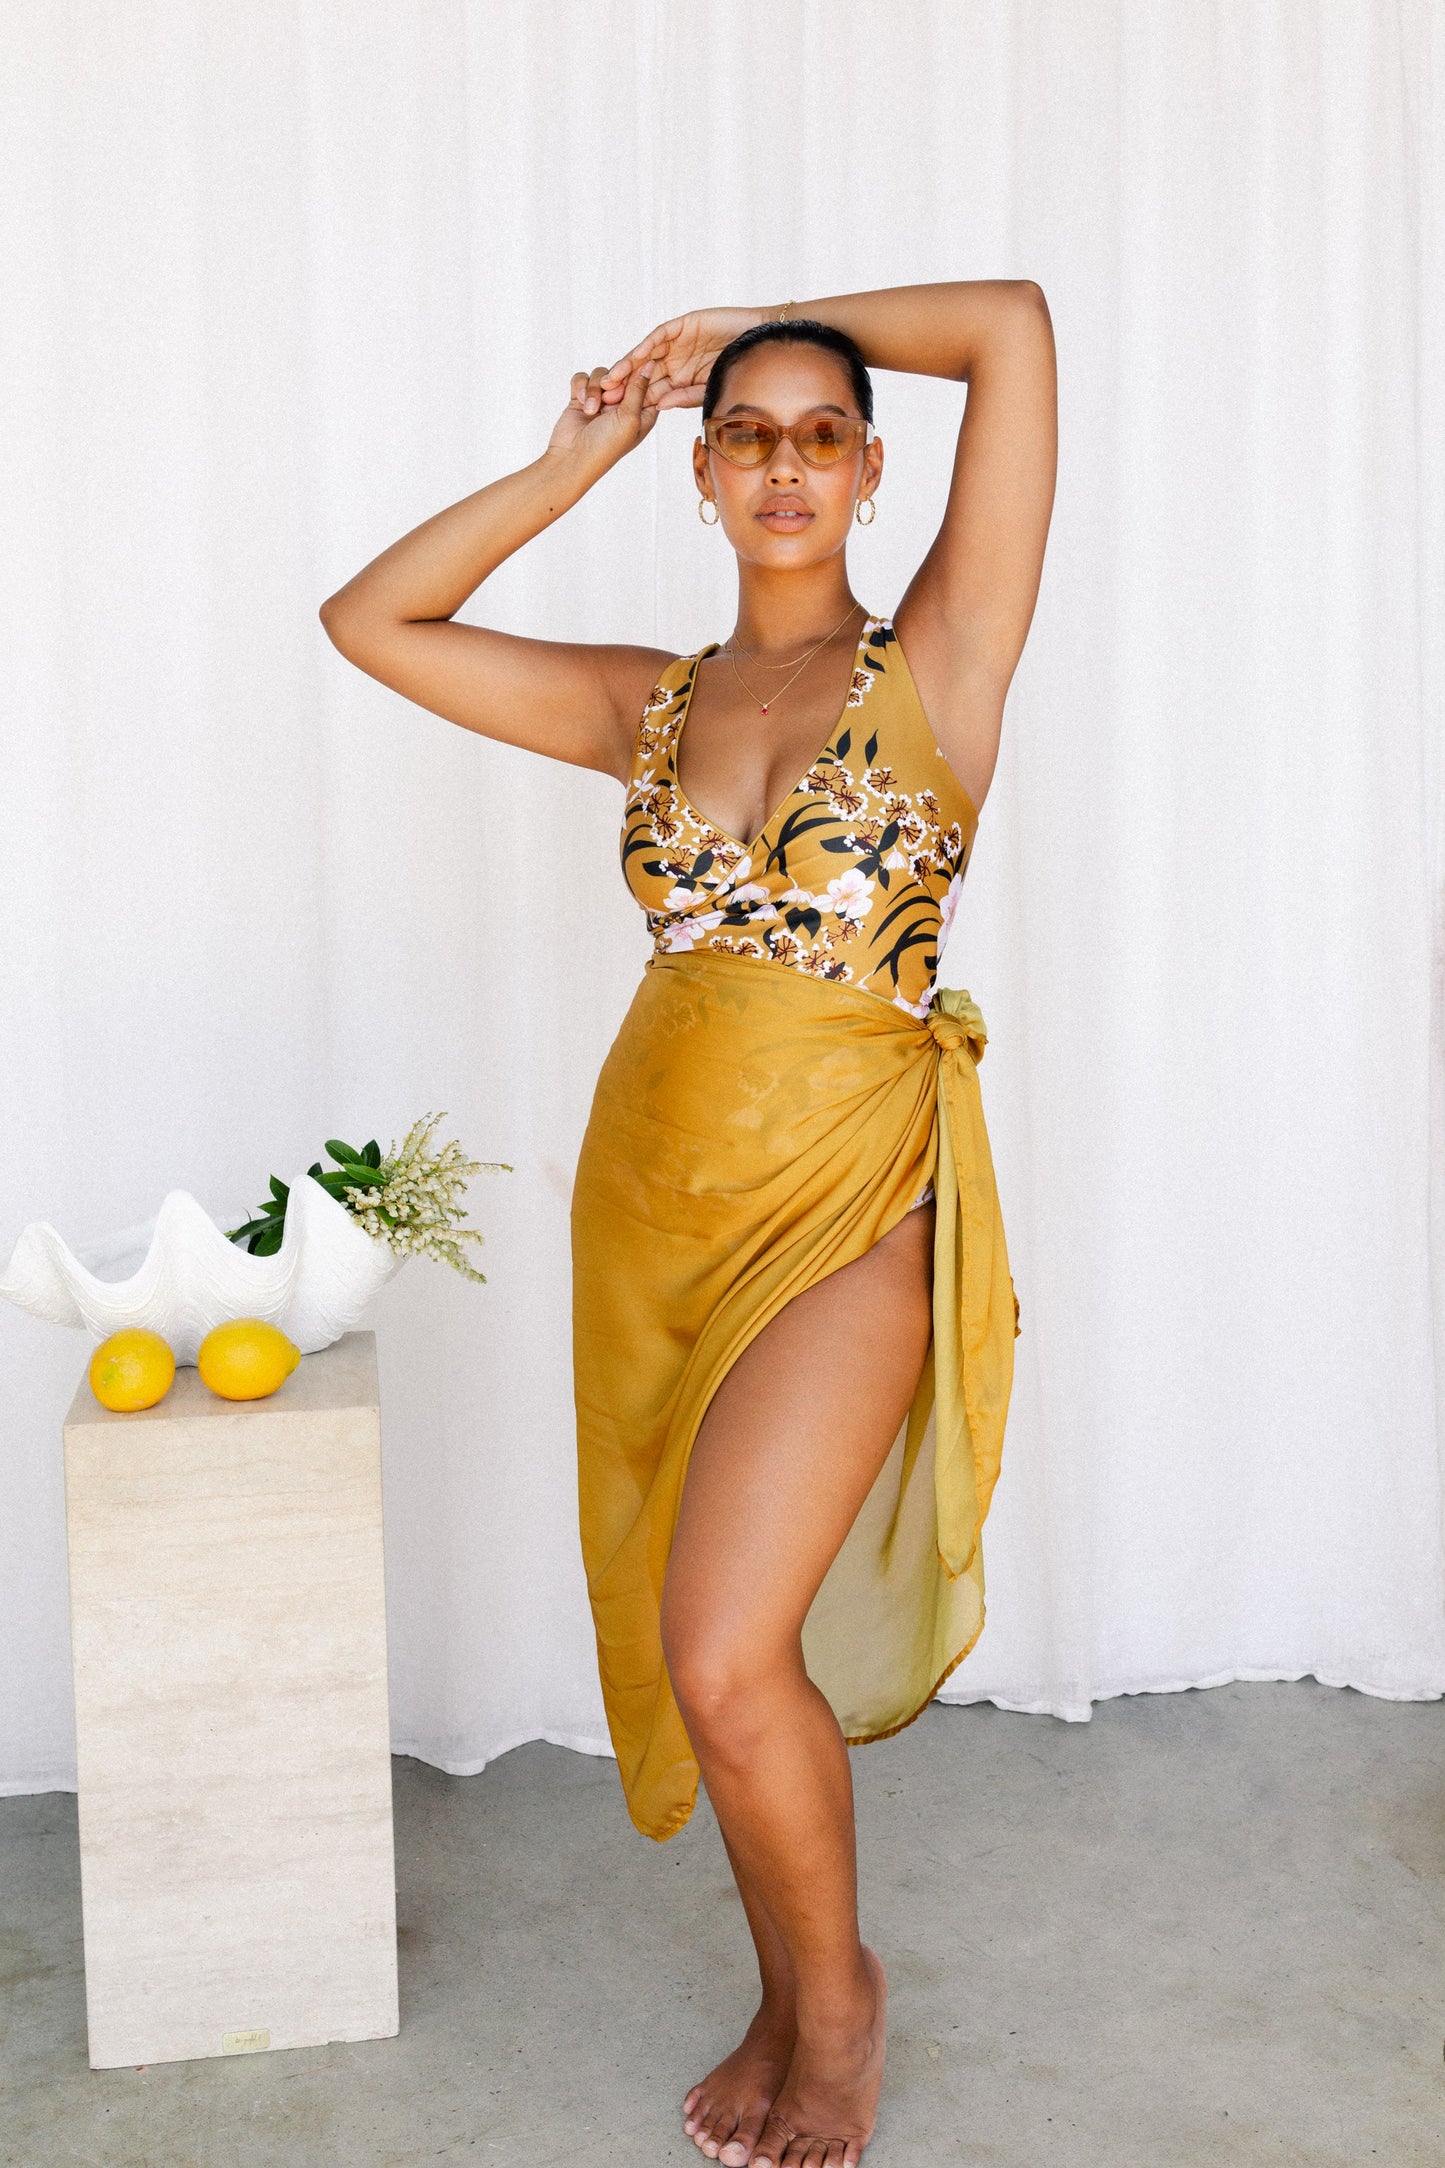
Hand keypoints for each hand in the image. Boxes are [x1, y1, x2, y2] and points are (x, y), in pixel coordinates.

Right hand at [546, 358, 658, 468]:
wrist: (571, 459)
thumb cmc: (605, 446)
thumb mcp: (630, 418)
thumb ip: (639, 389)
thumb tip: (650, 363)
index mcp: (642, 411)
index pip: (648, 381)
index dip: (643, 371)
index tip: (638, 362)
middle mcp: (624, 404)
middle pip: (624, 373)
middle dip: (616, 380)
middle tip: (609, 396)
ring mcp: (603, 400)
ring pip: (602, 374)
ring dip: (595, 389)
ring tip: (591, 411)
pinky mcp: (583, 398)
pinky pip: (583, 378)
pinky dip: (581, 388)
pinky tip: (581, 403)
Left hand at [602, 307, 764, 412]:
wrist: (761, 343)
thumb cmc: (740, 371)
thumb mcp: (710, 389)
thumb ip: (685, 397)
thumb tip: (660, 406)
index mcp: (679, 380)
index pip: (651, 393)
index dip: (633, 404)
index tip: (615, 417)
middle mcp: (674, 361)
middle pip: (642, 375)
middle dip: (622, 387)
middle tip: (602, 400)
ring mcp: (677, 343)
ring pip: (646, 355)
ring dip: (627, 367)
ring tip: (610, 379)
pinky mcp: (683, 325)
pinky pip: (660, 336)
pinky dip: (648, 346)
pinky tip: (636, 358)